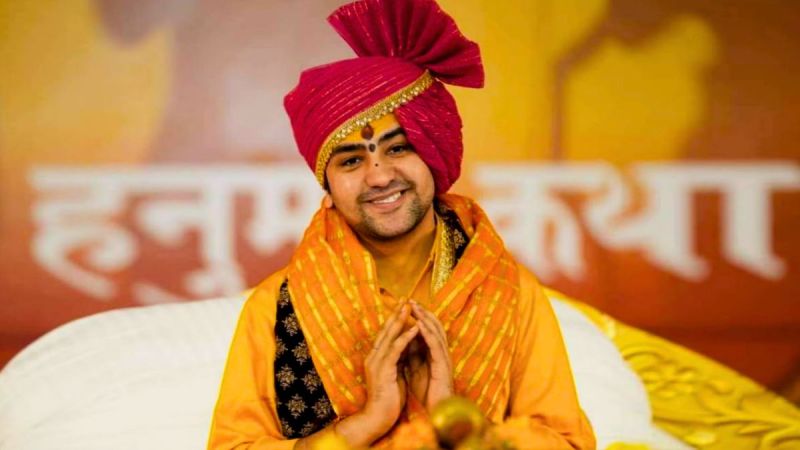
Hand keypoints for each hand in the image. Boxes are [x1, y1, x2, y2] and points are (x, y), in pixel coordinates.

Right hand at [360, 303, 419, 439]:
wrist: (378, 418)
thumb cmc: (389, 399)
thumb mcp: (394, 375)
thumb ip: (398, 361)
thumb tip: (407, 348)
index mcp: (376, 358)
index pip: (386, 334)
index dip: (394, 320)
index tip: (404, 307)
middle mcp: (373, 357)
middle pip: (385, 330)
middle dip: (396, 314)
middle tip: (406, 299)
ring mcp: (377, 363)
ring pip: (389, 336)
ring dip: (400, 321)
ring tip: (410, 308)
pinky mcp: (383, 370)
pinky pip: (396, 350)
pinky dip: (405, 337)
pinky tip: (414, 328)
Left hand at [407, 300, 453, 411]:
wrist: (436, 411)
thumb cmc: (427, 393)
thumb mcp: (415, 369)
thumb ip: (411, 355)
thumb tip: (402, 342)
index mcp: (433, 353)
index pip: (427, 329)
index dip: (418, 317)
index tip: (406, 306)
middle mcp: (440, 352)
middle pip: (433, 326)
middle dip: (422, 312)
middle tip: (410, 300)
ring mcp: (444, 358)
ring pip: (436, 333)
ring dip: (426, 319)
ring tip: (415, 307)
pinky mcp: (443, 366)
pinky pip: (436, 346)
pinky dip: (429, 334)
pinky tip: (421, 326)